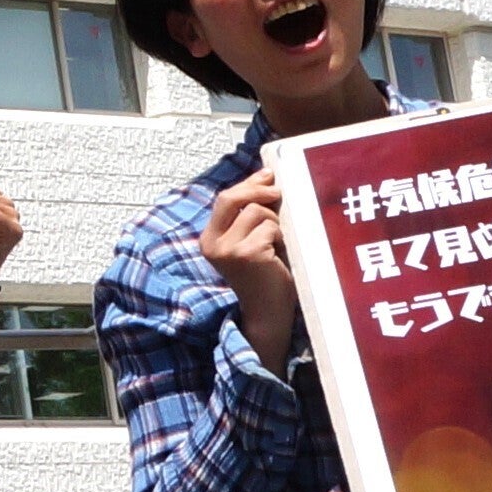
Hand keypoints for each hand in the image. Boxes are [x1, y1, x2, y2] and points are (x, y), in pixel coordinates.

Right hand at [205, 170, 299, 370]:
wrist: (268, 315)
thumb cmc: (264, 277)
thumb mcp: (250, 241)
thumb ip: (249, 214)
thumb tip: (266, 176)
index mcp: (209, 239)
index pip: (224, 198)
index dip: (248, 184)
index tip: (269, 176)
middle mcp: (212, 244)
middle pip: (232, 198)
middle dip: (259, 190)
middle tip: (279, 192)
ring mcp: (227, 249)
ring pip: (258, 212)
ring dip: (276, 224)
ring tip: (279, 245)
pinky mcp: (246, 254)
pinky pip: (271, 228)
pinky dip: (282, 238)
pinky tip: (281, 256)